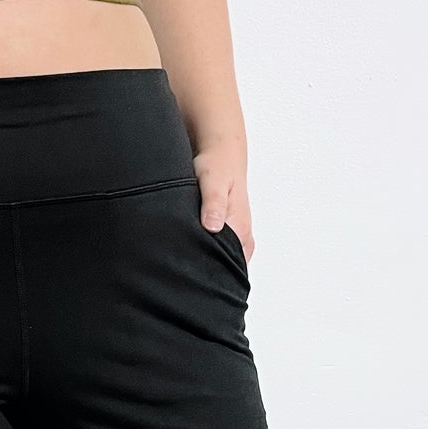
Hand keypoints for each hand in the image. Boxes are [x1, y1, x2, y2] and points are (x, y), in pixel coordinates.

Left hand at [194, 145, 253, 263]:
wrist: (221, 153)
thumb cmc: (217, 165)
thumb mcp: (213, 181)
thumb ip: (214, 204)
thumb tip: (214, 227)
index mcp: (240, 229)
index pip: (230, 266)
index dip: (211, 273)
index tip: (193, 276)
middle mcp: (242, 236)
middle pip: (227, 267)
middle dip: (208, 272)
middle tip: (184, 273)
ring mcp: (237, 236)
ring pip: (223, 260)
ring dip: (207, 263)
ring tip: (186, 268)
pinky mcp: (230, 233)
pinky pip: (220, 252)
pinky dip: (207, 254)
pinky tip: (193, 254)